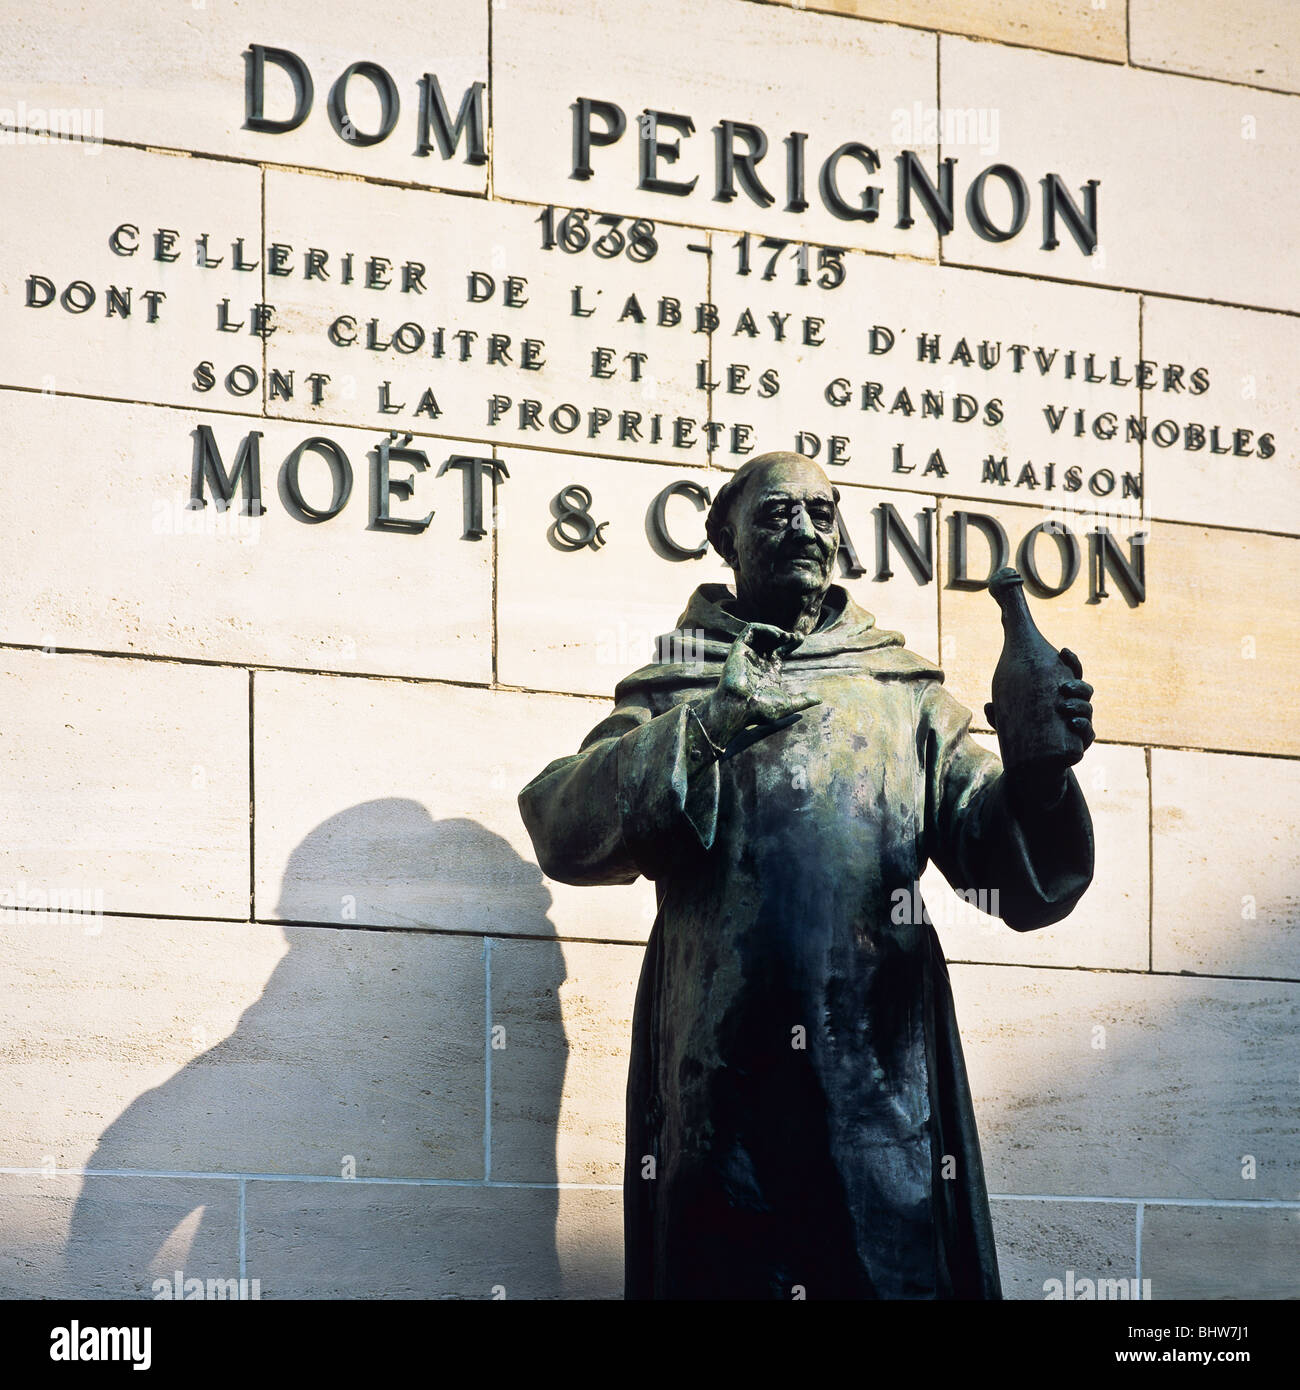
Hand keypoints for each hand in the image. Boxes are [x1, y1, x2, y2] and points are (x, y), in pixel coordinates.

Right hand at [697, 623, 820, 749]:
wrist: (739, 707)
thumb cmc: (760, 709)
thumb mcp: (787, 704)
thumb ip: (803, 700)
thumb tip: (819, 699)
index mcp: (767, 672)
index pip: (779, 651)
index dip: (790, 643)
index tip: (800, 638)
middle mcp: (757, 662)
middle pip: (771, 641)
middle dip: (784, 636)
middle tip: (795, 637)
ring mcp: (747, 655)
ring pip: (761, 634)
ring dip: (774, 631)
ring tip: (785, 636)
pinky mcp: (739, 649)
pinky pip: (750, 631)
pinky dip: (764, 628)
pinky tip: (776, 635)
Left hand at [984, 647, 1094, 764]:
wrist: (1035, 769)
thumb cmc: (1024, 737)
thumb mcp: (1009, 723)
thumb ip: (1000, 715)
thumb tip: (988, 706)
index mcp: (1060, 695)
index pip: (1071, 674)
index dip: (1070, 661)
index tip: (1062, 651)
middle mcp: (1074, 707)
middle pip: (1084, 690)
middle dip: (1077, 686)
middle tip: (1063, 687)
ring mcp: (1079, 724)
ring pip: (1087, 710)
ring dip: (1079, 706)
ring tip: (1065, 708)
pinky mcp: (1080, 743)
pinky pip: (1088, 734)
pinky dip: (1083, 728)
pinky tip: (1073, 724)